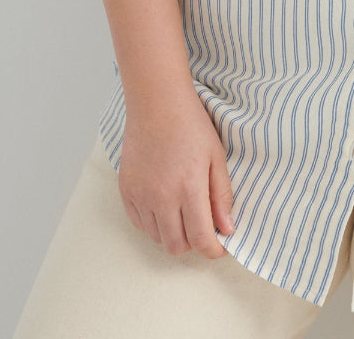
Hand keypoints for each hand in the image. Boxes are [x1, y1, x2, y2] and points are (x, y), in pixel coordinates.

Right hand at [118, 87, 235, 259]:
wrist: (157, 103)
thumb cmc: (191, 125)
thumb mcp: (216, 157)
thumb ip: (222, 196)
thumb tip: (227, 229)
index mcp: (189, 188)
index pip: (201, 239)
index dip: (214, 249)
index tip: (220, 246)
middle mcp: (161, 197)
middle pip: (176, 246)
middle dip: (193, 242)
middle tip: (202, 224)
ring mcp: (140, 195)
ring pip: (157, 238)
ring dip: (173, 233)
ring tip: (183, 209)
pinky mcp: (125, 191)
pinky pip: (139, 224)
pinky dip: (153, 223)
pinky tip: (164, 203)